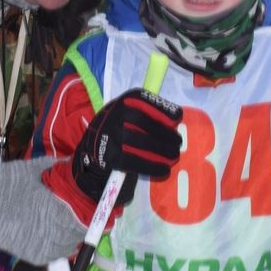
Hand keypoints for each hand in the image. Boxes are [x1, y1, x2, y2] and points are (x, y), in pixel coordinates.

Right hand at [44, 88, 182, 224]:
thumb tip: (174, 118)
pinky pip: (135, 161)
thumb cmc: (120, 127)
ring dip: (162, 151)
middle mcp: (114, 114)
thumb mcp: (129, 111)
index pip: (144, 101)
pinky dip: (152, 167)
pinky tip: (164, 170)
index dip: (162, 109)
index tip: (178, 117)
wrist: (93, 148)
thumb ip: (148, 111)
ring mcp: (111, 135)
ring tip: (174, 156)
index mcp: (122, 101)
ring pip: (141, 142)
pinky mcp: (110, 155)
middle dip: (165, 134)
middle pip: (144, 123)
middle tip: (178, 143)